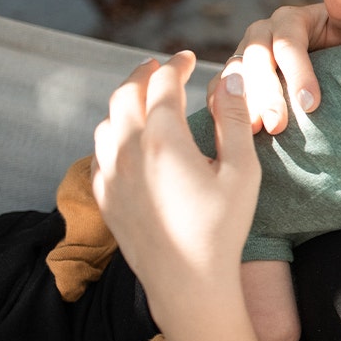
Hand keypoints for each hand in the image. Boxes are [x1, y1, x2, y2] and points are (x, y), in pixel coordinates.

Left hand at [93, 51, 261, 324]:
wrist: (187, 281)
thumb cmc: (222, 228)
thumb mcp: (241, 171)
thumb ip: (235, 119)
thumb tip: (229, 77)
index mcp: (164, 139)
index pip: (162, 83)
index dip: (176, 64)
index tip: (189, 58)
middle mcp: (129, 150)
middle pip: (125, 94)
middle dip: (144, 74)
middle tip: (162, 67)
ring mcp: (110, 174)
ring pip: (107, 121)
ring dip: (125, 102)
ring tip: (145, 99)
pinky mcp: (104, 196)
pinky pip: (99, 152)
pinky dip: (112, 133)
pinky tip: (128, 140)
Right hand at [207, 0, 340, 134]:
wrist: (340, 65)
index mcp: (288, 20)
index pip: (288, 44)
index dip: (298, 73)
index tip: (311, 105)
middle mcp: (261, 35)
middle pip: (256, 60)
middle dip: (266, 93)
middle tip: (278, 126)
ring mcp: (244, 57)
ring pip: (234, 76)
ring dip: (241, 103)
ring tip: (254, 133)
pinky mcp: (236, 80)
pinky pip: (221, 91)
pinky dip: (223, 108)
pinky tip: (230, 131)